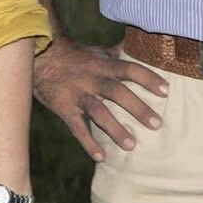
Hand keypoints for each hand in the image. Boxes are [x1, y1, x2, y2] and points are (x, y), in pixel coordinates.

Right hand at [33, 37, 167, 159]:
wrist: (37, 56)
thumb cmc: (72, 56)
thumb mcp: (95, 50)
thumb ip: (118, 53)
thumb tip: (143, 45)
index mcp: (102, 64)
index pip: (129, 69)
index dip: (147, 78)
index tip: (166, 91)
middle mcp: (91, 78)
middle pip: (116, 92)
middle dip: (137, 108)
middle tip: (157, 124)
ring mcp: (76, 93)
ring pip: (97, 111)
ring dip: (115, 129)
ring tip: (131, 146)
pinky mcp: (62, 107)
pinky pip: (75, 126)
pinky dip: (88, 142)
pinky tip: (101, 157)